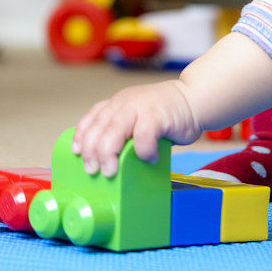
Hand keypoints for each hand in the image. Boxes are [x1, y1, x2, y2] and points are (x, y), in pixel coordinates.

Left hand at [71, 79, 201, 176]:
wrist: (194, 99)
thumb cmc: (165, 115)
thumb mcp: (137, 117)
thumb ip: (122, 130)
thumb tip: (106, 161)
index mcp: (117, 103)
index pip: (91, 119)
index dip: (80, 137)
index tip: (77, 154)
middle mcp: (125, 103)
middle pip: (98, 128)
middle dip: (92, 152)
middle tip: (94, 171)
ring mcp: (141, 107)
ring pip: (114, 131)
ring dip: (109, 154)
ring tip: (111, 171)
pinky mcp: (157, 115)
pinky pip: (143, 136)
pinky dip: (143, 152)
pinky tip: (149, 159)